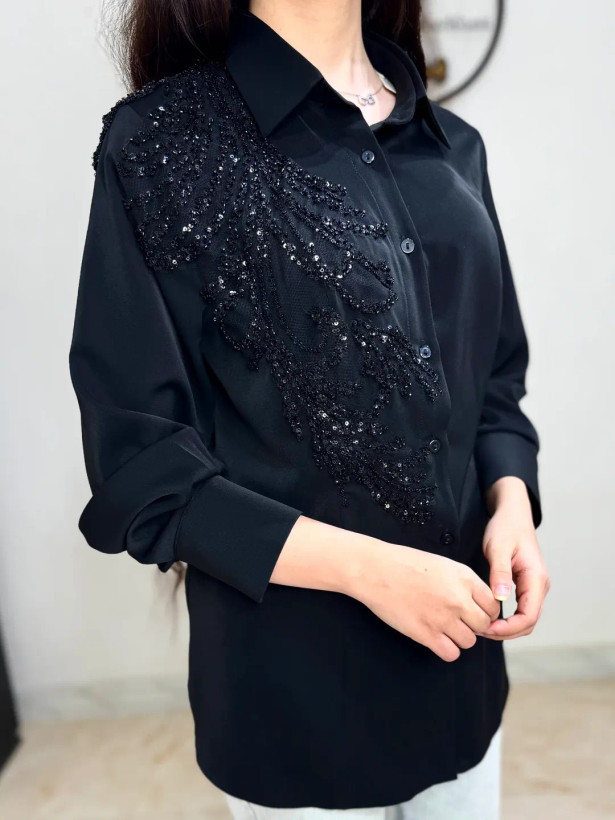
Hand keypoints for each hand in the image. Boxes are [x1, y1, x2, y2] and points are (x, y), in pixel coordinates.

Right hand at [349, 542, 500, 662]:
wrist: (376, 570)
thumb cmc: (406, 564)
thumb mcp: (444, 565)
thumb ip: (465, 583)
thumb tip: (479, 605)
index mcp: (464, 578)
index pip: (494, 606)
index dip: (486, 611)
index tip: (475, 612)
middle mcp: (458, 599)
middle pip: (484, 625)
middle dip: (474, 626)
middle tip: (459, 621)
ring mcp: (442, 618)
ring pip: (469, 641)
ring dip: (459, 637)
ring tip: (443, 626)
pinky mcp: (426, 633)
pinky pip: (451, 653)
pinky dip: (446, 649)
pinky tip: (436, 638)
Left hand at [479, 477, 549, 639]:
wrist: (513, 515)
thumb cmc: (505, 528)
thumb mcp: (498, 548)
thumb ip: (500, 573)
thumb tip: (501, 599)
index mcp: (536, 578)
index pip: (529, 616)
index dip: (509, 628)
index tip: (487, 628)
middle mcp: (539, 586)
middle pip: (528, 623)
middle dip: (505, 632)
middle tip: (478, 630)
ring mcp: (533, 587)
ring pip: (524, 619)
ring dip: (505, 628)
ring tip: (480, 626)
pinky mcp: (525, 586)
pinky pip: (519, 610)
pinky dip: (506, 619)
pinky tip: (487, 617)